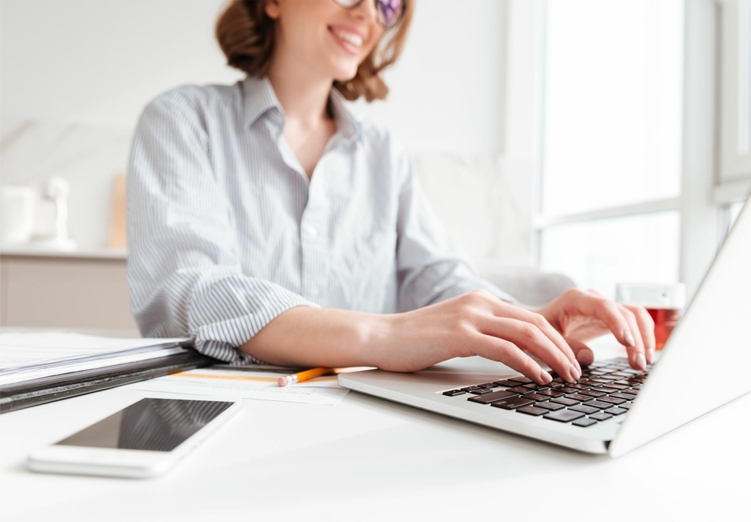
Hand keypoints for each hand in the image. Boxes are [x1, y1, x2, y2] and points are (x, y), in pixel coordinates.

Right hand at [381, 289, 582, 383]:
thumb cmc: (417, 341)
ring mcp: (470, 316)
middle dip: (563, 349)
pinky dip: (528, 364)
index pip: (532, 318)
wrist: (381, 337)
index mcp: (483, 301)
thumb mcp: (457, 331)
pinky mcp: (460, 334)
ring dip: (553, 357)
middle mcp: (480, 303)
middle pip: (537, 323)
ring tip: (566, 377)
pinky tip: (538, 378)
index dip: (557, 340)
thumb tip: (515, 355)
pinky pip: (505, 348)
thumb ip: (485, 334)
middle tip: (577, 371)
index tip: (571, 361)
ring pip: (527, 333)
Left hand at [531, 288, 655, 370]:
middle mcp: (594, 299)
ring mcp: (605, 307)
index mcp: (576, 299)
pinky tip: (644, 356)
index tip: (627, 343)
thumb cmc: (541, 329)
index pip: (604, 307)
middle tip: (638, 363)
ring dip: (644, 338)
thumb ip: (566, 345)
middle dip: (636, 338)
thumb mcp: (547, 337)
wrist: (539, 323)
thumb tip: (589, 357)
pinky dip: (642, 337)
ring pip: (635, 316)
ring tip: (644, 362)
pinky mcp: (612, 317)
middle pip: (625, 313)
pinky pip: (634, 323)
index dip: (618, 324)